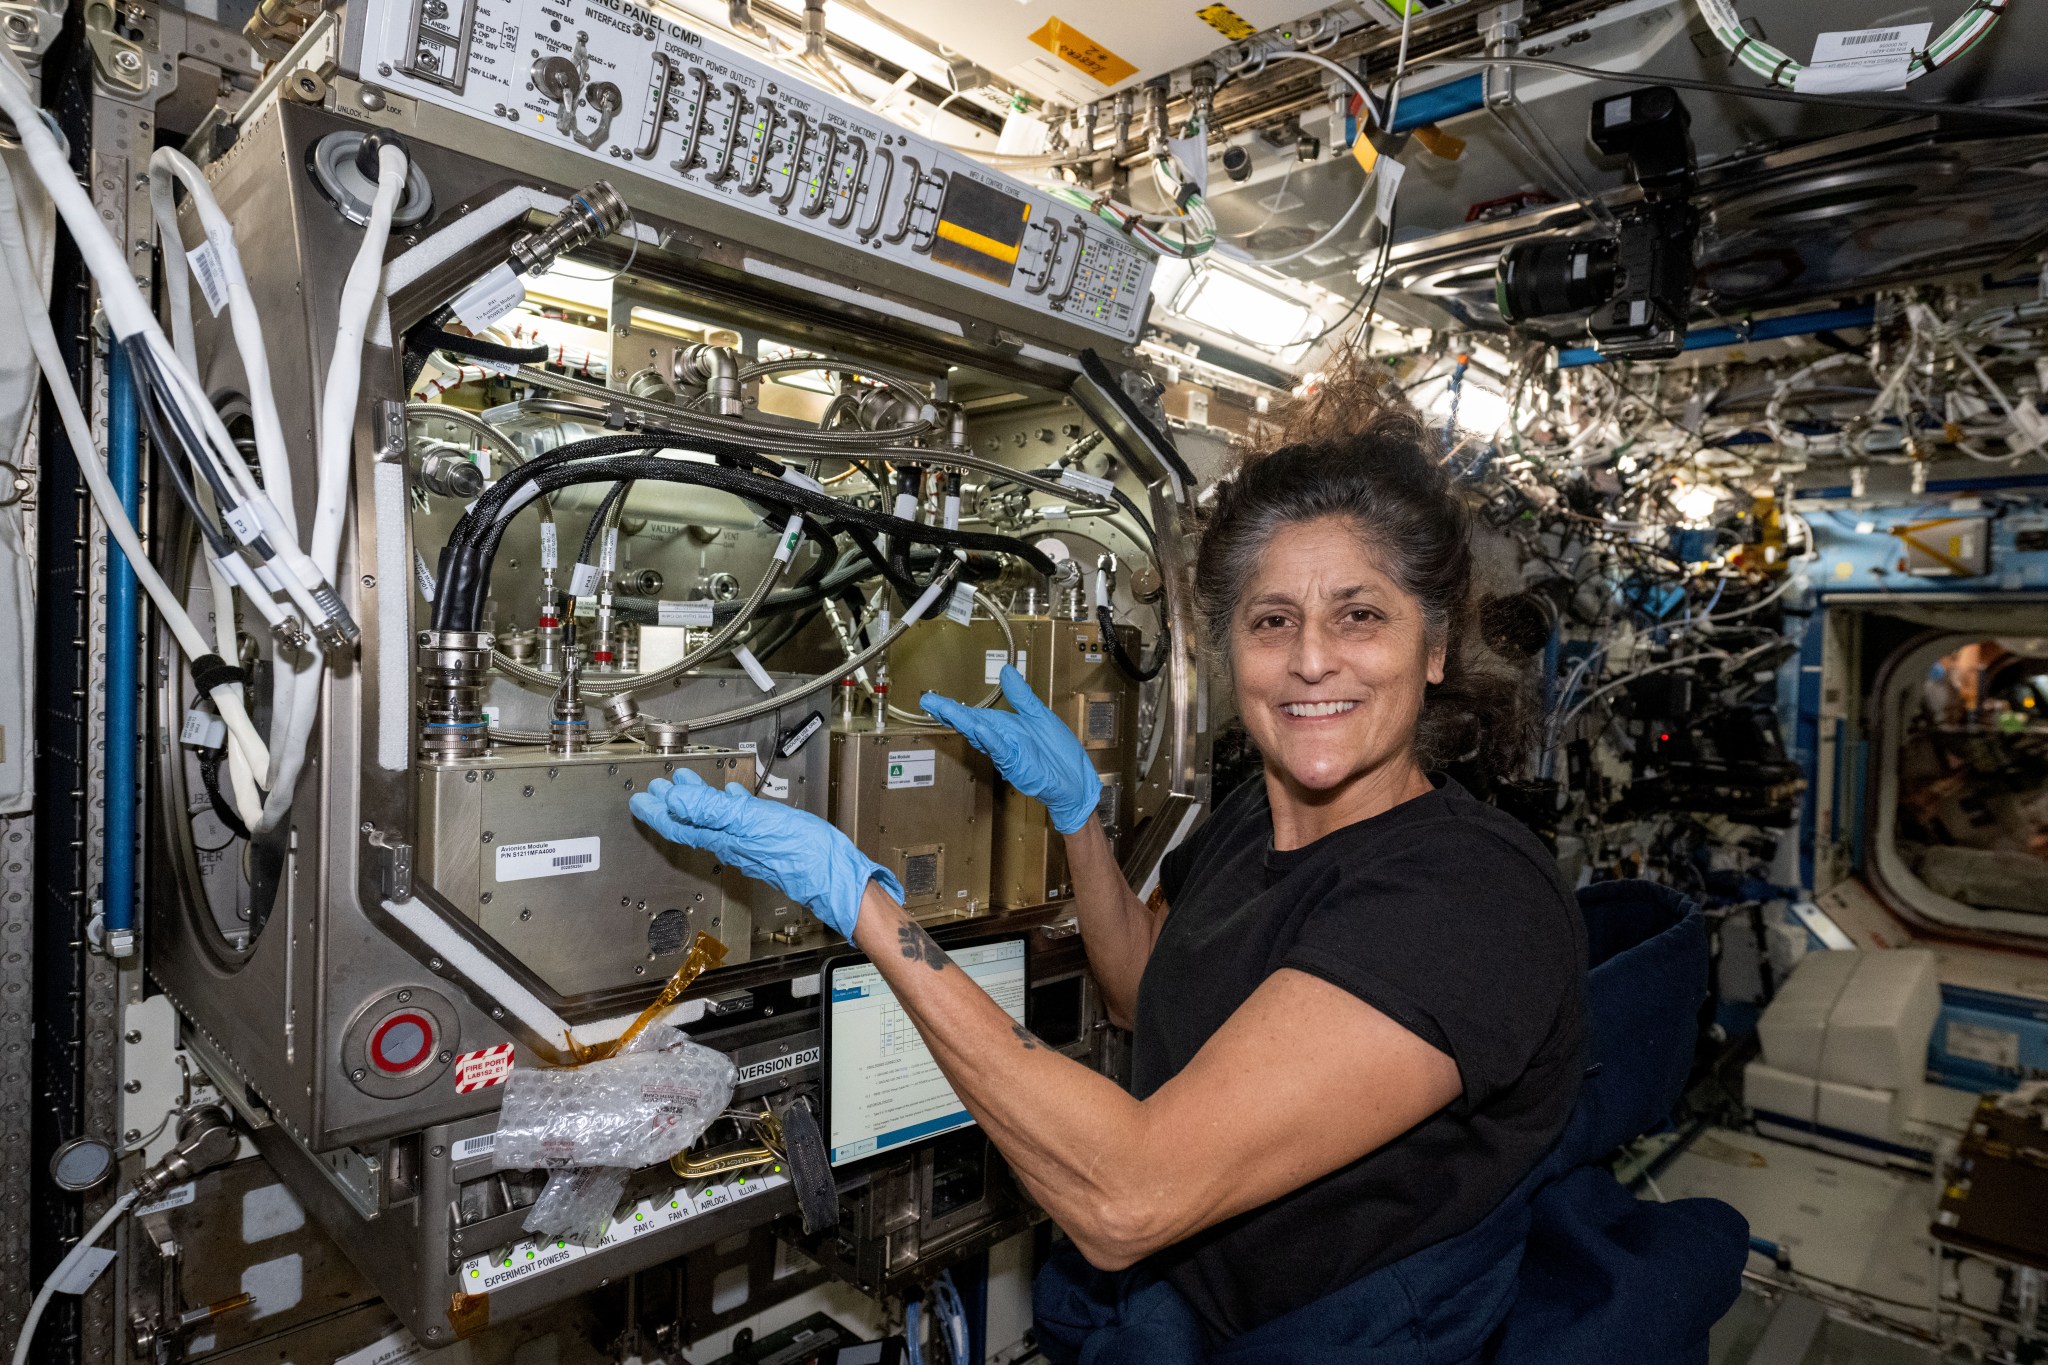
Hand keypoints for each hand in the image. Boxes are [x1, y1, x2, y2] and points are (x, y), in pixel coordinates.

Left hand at [629, 769, 902, 938]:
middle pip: (692, 824)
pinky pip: (738, 821)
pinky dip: (730, 807)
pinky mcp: (768, 842)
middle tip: (654, 790)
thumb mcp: (753, 822)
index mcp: (725, 838)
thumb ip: (712, 811)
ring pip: (713, 822)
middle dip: (671, 807)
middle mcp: (733, 844)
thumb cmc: (803, 853)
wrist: (836, 877)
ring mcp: (750, 844)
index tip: (639, 798)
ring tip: (686, 788)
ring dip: (697, 804)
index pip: (680, 825)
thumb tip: (675, 802)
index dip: (656, 812)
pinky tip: (735, 798)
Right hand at [920, 665, 1100, 834]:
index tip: (932, 699)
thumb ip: (1021, 696)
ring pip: (981, 736)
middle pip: (970, 724)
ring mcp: (1007, 754)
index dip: (953, 707)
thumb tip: (1006, 671)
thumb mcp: (1039, 716)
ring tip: (946, 709)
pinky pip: (1001, 750)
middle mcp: (1000, 741)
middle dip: (949, 713)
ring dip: (964, 723)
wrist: (1075, 780)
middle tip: (927, 701)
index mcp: (1004, 728)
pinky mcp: (1018, 765)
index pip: (974, 715)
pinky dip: (991, 740)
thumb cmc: (1057, 752)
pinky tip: (979, 728)